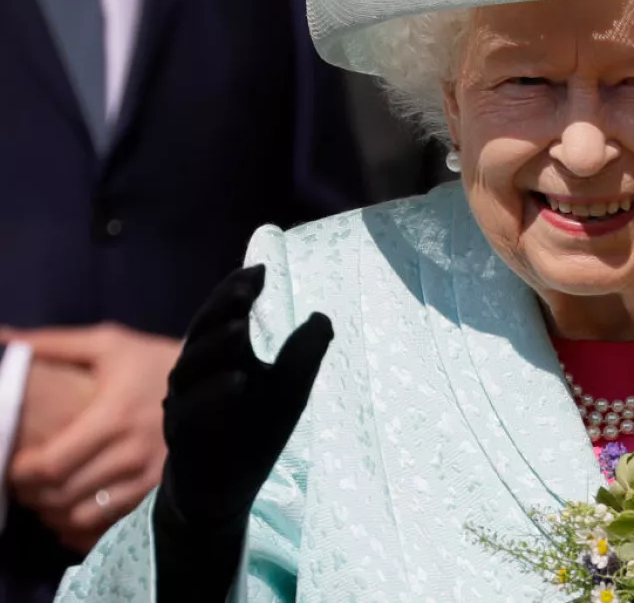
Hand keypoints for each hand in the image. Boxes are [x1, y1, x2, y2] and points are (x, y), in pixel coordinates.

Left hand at [1, 324, 180, 551]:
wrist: (217, 381)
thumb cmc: (153, 362)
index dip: (23, 472)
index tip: (17, 464)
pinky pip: (111, 526)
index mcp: (113, 416)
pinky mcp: (161, 492)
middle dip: (33, 493)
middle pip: (63, 494)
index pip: (52, 465)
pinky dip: (85, 525)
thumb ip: (54, 345)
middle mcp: (132, 453)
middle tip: (27, 482)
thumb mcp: (108, 344)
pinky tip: (79, 508)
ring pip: (84, 516)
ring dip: (57, 512)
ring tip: (52, 495)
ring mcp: (150, 477)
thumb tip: (4, 338)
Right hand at [153, 265, 331, 601]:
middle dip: (224, 306)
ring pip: (192, 367)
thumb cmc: (254, 434)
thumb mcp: (289, 390)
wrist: (223, 492)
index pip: (224, 313)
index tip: (261, 269)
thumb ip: (303, 354)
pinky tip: (238, 380)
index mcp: (221, 356)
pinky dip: (214, 395)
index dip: (237, 290)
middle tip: (247, 286)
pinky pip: (193, 413)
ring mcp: (184, 405)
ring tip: (241, 325)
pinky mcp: (183, 438)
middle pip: (203, 331)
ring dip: (217, 344)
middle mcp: (196, 374)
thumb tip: (323, 316)